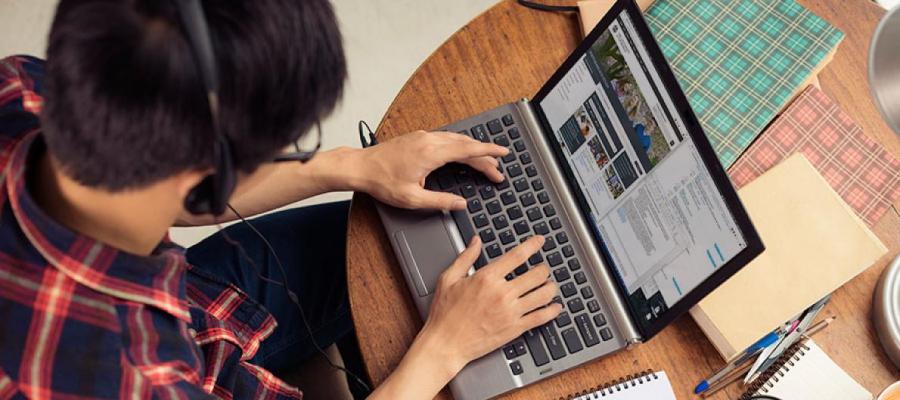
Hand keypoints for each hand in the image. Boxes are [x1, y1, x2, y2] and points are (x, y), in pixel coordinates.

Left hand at [355, 130, 508, 209]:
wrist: (360, 167)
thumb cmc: (381, 182)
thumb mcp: (413, 199)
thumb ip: (440, 201)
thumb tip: (461, 204)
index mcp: (431, 153)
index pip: (467, 150)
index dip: (488, 152)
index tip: (503, 153)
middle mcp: (429, 140)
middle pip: (465, 145)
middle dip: (484, 157)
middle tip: (497, 171)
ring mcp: (423, 136)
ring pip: (456, 139)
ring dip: (472, 150)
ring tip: (485, 163)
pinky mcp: (418, 137)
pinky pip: (446, 138)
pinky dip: (460, 145)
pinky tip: (463, 152)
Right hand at [422, 235, 561, 374]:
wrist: (445, 344)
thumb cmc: (444, 314)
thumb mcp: (448, 279)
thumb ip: (465, 258)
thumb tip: (476, 241)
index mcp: (487, 278)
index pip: (517, 256)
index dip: (532, 245)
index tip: (539, 241)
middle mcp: (502, 293)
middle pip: (536, 274)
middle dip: (543, 269)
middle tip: (543, 268)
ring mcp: (511, 312)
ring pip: (543, 294)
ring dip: (551, 287)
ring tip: (550, 285)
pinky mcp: (515, 329)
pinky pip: (541, 317)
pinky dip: (552, 310)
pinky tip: (555, 307)